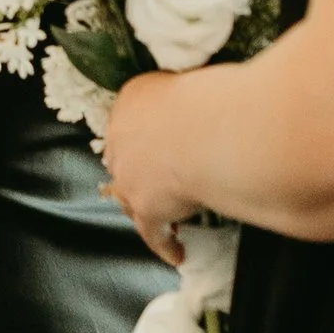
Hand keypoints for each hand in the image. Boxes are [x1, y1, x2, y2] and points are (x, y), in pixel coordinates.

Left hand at [103, 75, 199, 264]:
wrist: (211, 126)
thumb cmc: (213, 96)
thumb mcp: (190, 79)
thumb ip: (187, 93)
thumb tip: (207, 101)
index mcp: (132, 99)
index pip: (131, 121)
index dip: (144, 138)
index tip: (158, 147)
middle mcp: (121, 137)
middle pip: (123, 160)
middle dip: (138, 171)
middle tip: (159, 182)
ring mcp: (129, 175)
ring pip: (129, 197)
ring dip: (144, 206)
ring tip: (164, 216)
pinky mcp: (146, 207)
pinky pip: (152, 232)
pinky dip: (164, 243)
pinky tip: (178, 253)